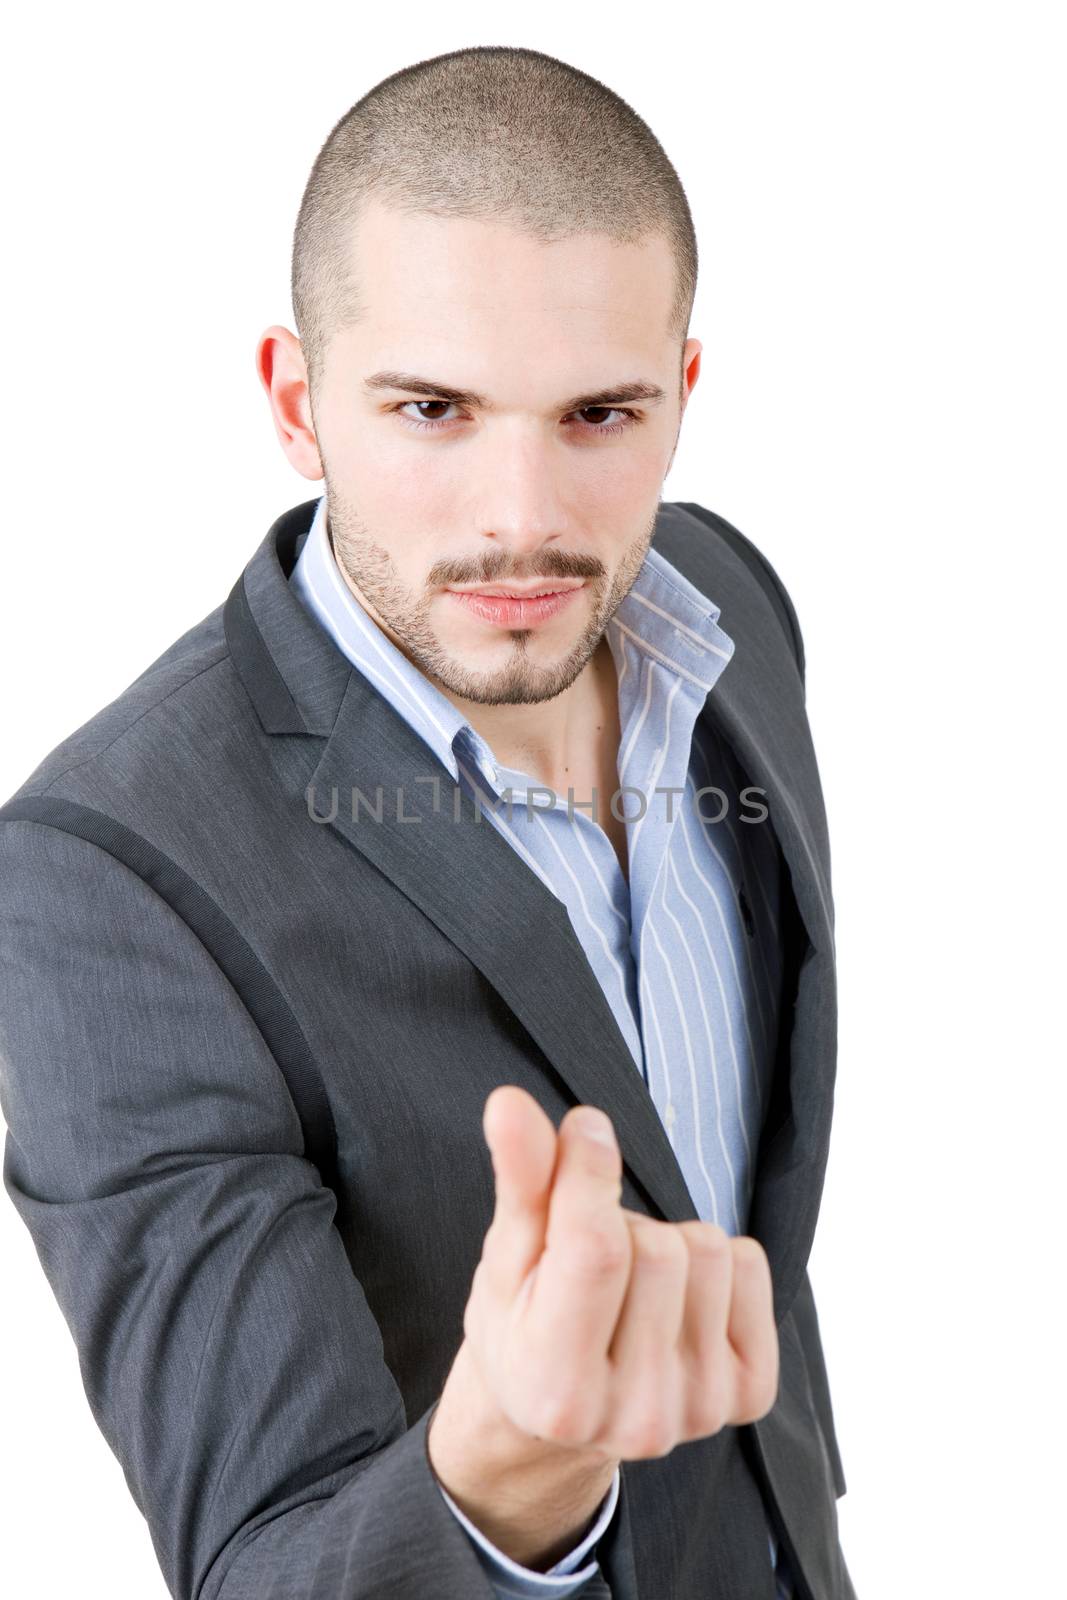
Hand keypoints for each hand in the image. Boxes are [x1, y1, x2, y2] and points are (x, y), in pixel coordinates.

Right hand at [462, 1083, 778, 1462]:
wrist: (565, 1409)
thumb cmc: (523, 1323)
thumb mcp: (507, 1255)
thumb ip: (518, 1180)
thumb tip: (509, 1104)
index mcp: (556, 1387)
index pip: (595, 1251)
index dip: (589, 1171)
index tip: (582, 1128)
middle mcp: (634, 1417)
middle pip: (658, 1248)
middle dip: (624, 1224)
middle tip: (594, 1259)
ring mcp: (698, 1410)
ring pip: (708, 1252)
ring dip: (670, 1242)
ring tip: (632, 1281)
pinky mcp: (748, 1393)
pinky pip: (751, 1265)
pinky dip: (719, 1262)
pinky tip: (678, 1299)